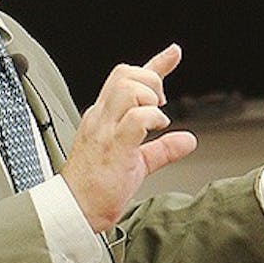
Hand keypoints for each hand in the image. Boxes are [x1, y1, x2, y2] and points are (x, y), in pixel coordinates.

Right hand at [61, 44, 197, 232]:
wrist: (75, 210)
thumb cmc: (97, 188)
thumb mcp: (137, 162)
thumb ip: (163, 148)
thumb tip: (188, 140)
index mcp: (103, 117)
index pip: (125, 78)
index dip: (156, 63)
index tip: (174, 52)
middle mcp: (102, 117)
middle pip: (125, 73)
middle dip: (151, 81)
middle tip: (161, 104)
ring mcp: (105, 130)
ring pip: (128, 89)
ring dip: (149, 97)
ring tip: (156, 118)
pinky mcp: (114, 146)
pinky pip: (135, 119)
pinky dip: (152, 118)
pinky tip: (157, 128)